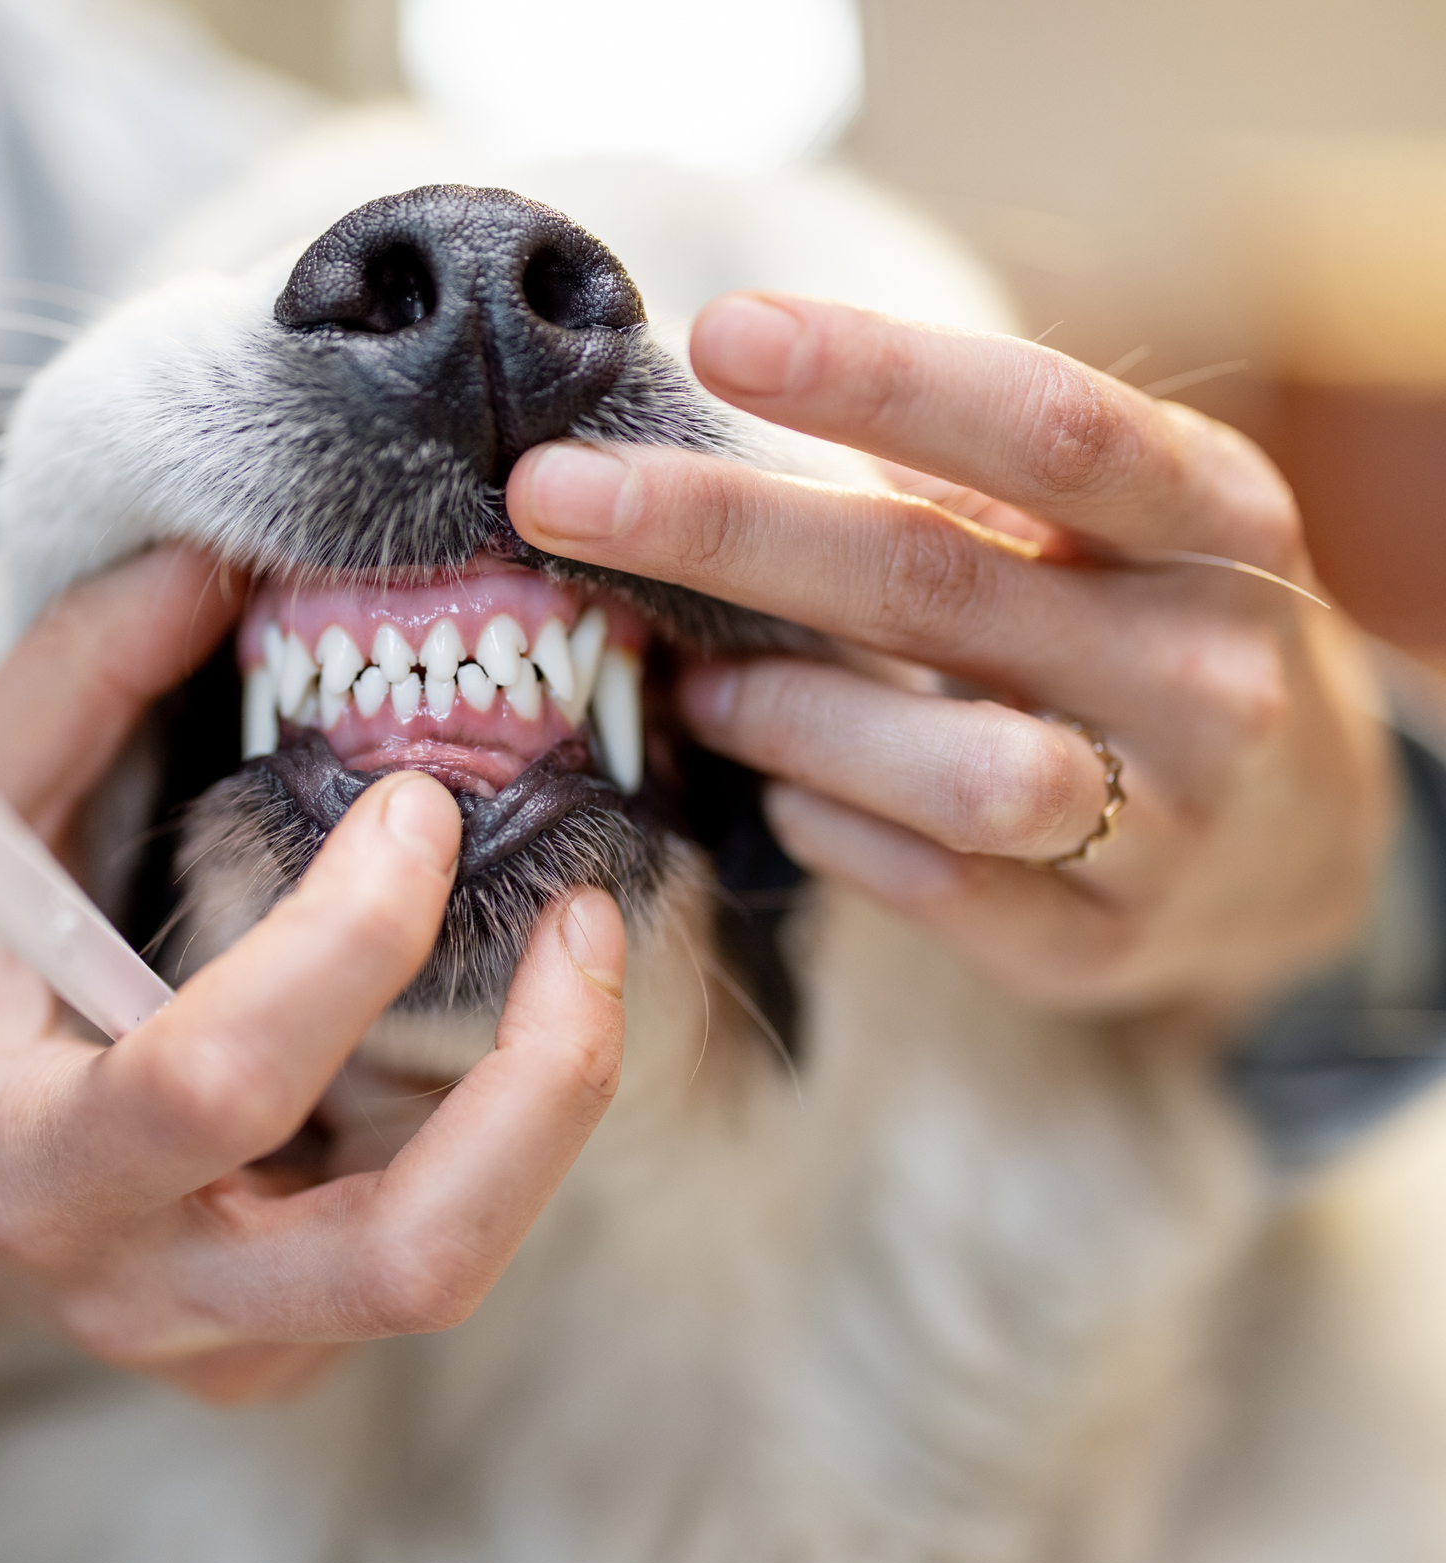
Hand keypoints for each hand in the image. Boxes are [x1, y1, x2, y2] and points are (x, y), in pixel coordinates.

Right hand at [0, 543, 625, 1562]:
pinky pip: (431, 1248)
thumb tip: (212, 553)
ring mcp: (225, 1341)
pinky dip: (495, 1128)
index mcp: (24, 1161)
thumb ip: (70, 683)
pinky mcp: (283, 1347)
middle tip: (588, 917)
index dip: (347, 938)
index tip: (417, 803)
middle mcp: (140, 1286)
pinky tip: (483, 1016)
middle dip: (544, 1084)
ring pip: (451, 1266)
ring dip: (549, 1103)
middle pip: (408, 1258)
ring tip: (574, 945)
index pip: (214, 1083)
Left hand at [507, 292, 1393, 1023]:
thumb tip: (721, 409)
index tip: (718, 333)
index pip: (1044, 427)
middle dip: (722, 532)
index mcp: (1215, 518)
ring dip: (781, 715)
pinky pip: (928, 885)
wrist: (1297, 841)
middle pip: (936, 583)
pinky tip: (783, 794)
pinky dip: (823, 829)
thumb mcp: (1106, 529)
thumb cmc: (1139, 633)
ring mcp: (1167, 821)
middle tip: (554, 495)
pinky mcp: (1098, 942)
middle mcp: (1207, 666)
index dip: (879, 375)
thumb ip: (960, 481)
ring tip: (695, 686)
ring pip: (946, 767)